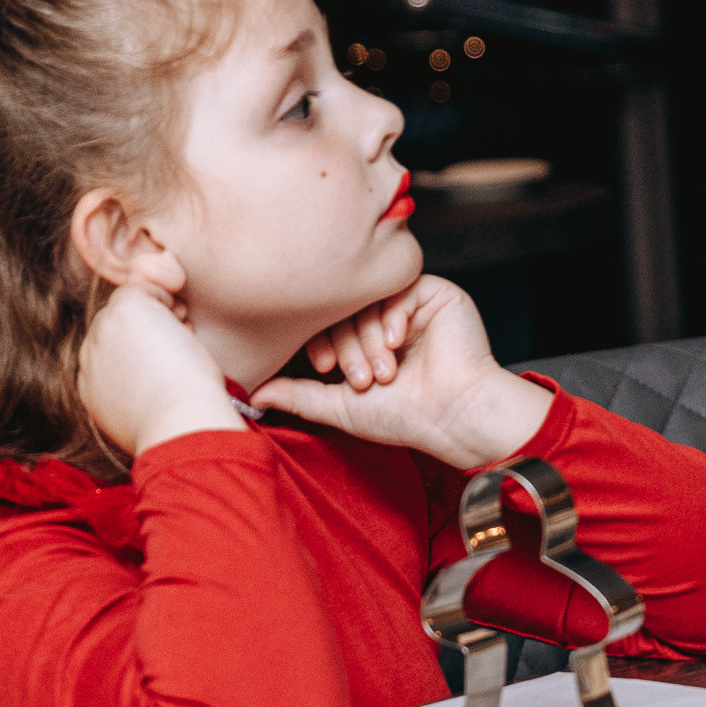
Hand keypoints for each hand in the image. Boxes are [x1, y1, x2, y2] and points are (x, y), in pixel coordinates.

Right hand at [77, 279, 242, 466]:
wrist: (180, 427)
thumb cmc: (180, 429)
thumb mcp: (149, 413)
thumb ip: (141, 388)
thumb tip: (162, 365)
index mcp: (93, 390)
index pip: (116, 354)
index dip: (147, 353)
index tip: (172, 368)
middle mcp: (89, 359)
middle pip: (121, 327)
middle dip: (152, 332)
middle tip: (181, 354)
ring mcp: (102, 331)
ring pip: (132, 307)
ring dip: (162, 316)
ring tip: (185, 340)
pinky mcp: (124, 310)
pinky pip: (146, 288)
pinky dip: (169, 299)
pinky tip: (182, 324)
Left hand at [252, 274, 547, 473]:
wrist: (452, 416)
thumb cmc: (403, 417)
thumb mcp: (337, 407)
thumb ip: (296, 395)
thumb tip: (253, 394)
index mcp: (363, 338)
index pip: (326, 320)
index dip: (320, 340)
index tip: (324, 368)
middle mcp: (385, 317)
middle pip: (346, 307)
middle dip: (348, 345)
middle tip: (361, 379)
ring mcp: (410, 303)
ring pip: (370, 299)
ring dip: (370, 338)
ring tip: (385, 371)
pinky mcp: (437, 293)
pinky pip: (401, 288)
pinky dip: (393, 316)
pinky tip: (399, 344)